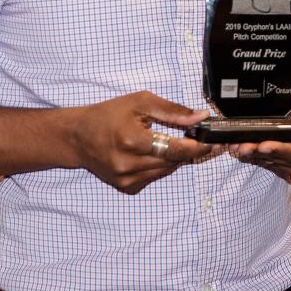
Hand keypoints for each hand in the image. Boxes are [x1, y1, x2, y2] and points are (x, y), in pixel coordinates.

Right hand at [68, 91, 212, 192]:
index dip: (197, 146)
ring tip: (167, 141)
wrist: (78, 137)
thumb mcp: (140, 102)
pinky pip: (155, 177)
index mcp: (132, 141)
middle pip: (174, 161)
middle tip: (195, 137)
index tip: (212, 140)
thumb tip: (201, 117)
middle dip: (188, 149)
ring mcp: (127, 180)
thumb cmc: (108, 115)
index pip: (176, 149)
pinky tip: (151, 153)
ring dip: (174, 157)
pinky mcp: (127, 188)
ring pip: (167, 171)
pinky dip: (160, 166)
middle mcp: (129, 165)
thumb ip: (173, 111)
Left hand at [230, 73, 290, 178]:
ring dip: (255, 154)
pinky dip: (253, 154)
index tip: (267, 145)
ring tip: (239, 146)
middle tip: (246, 146)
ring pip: (273, 160)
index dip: (284, 150)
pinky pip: (267, 159)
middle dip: (264, 153)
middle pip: (284, 159)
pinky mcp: (283, 160)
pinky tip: (240, 148)